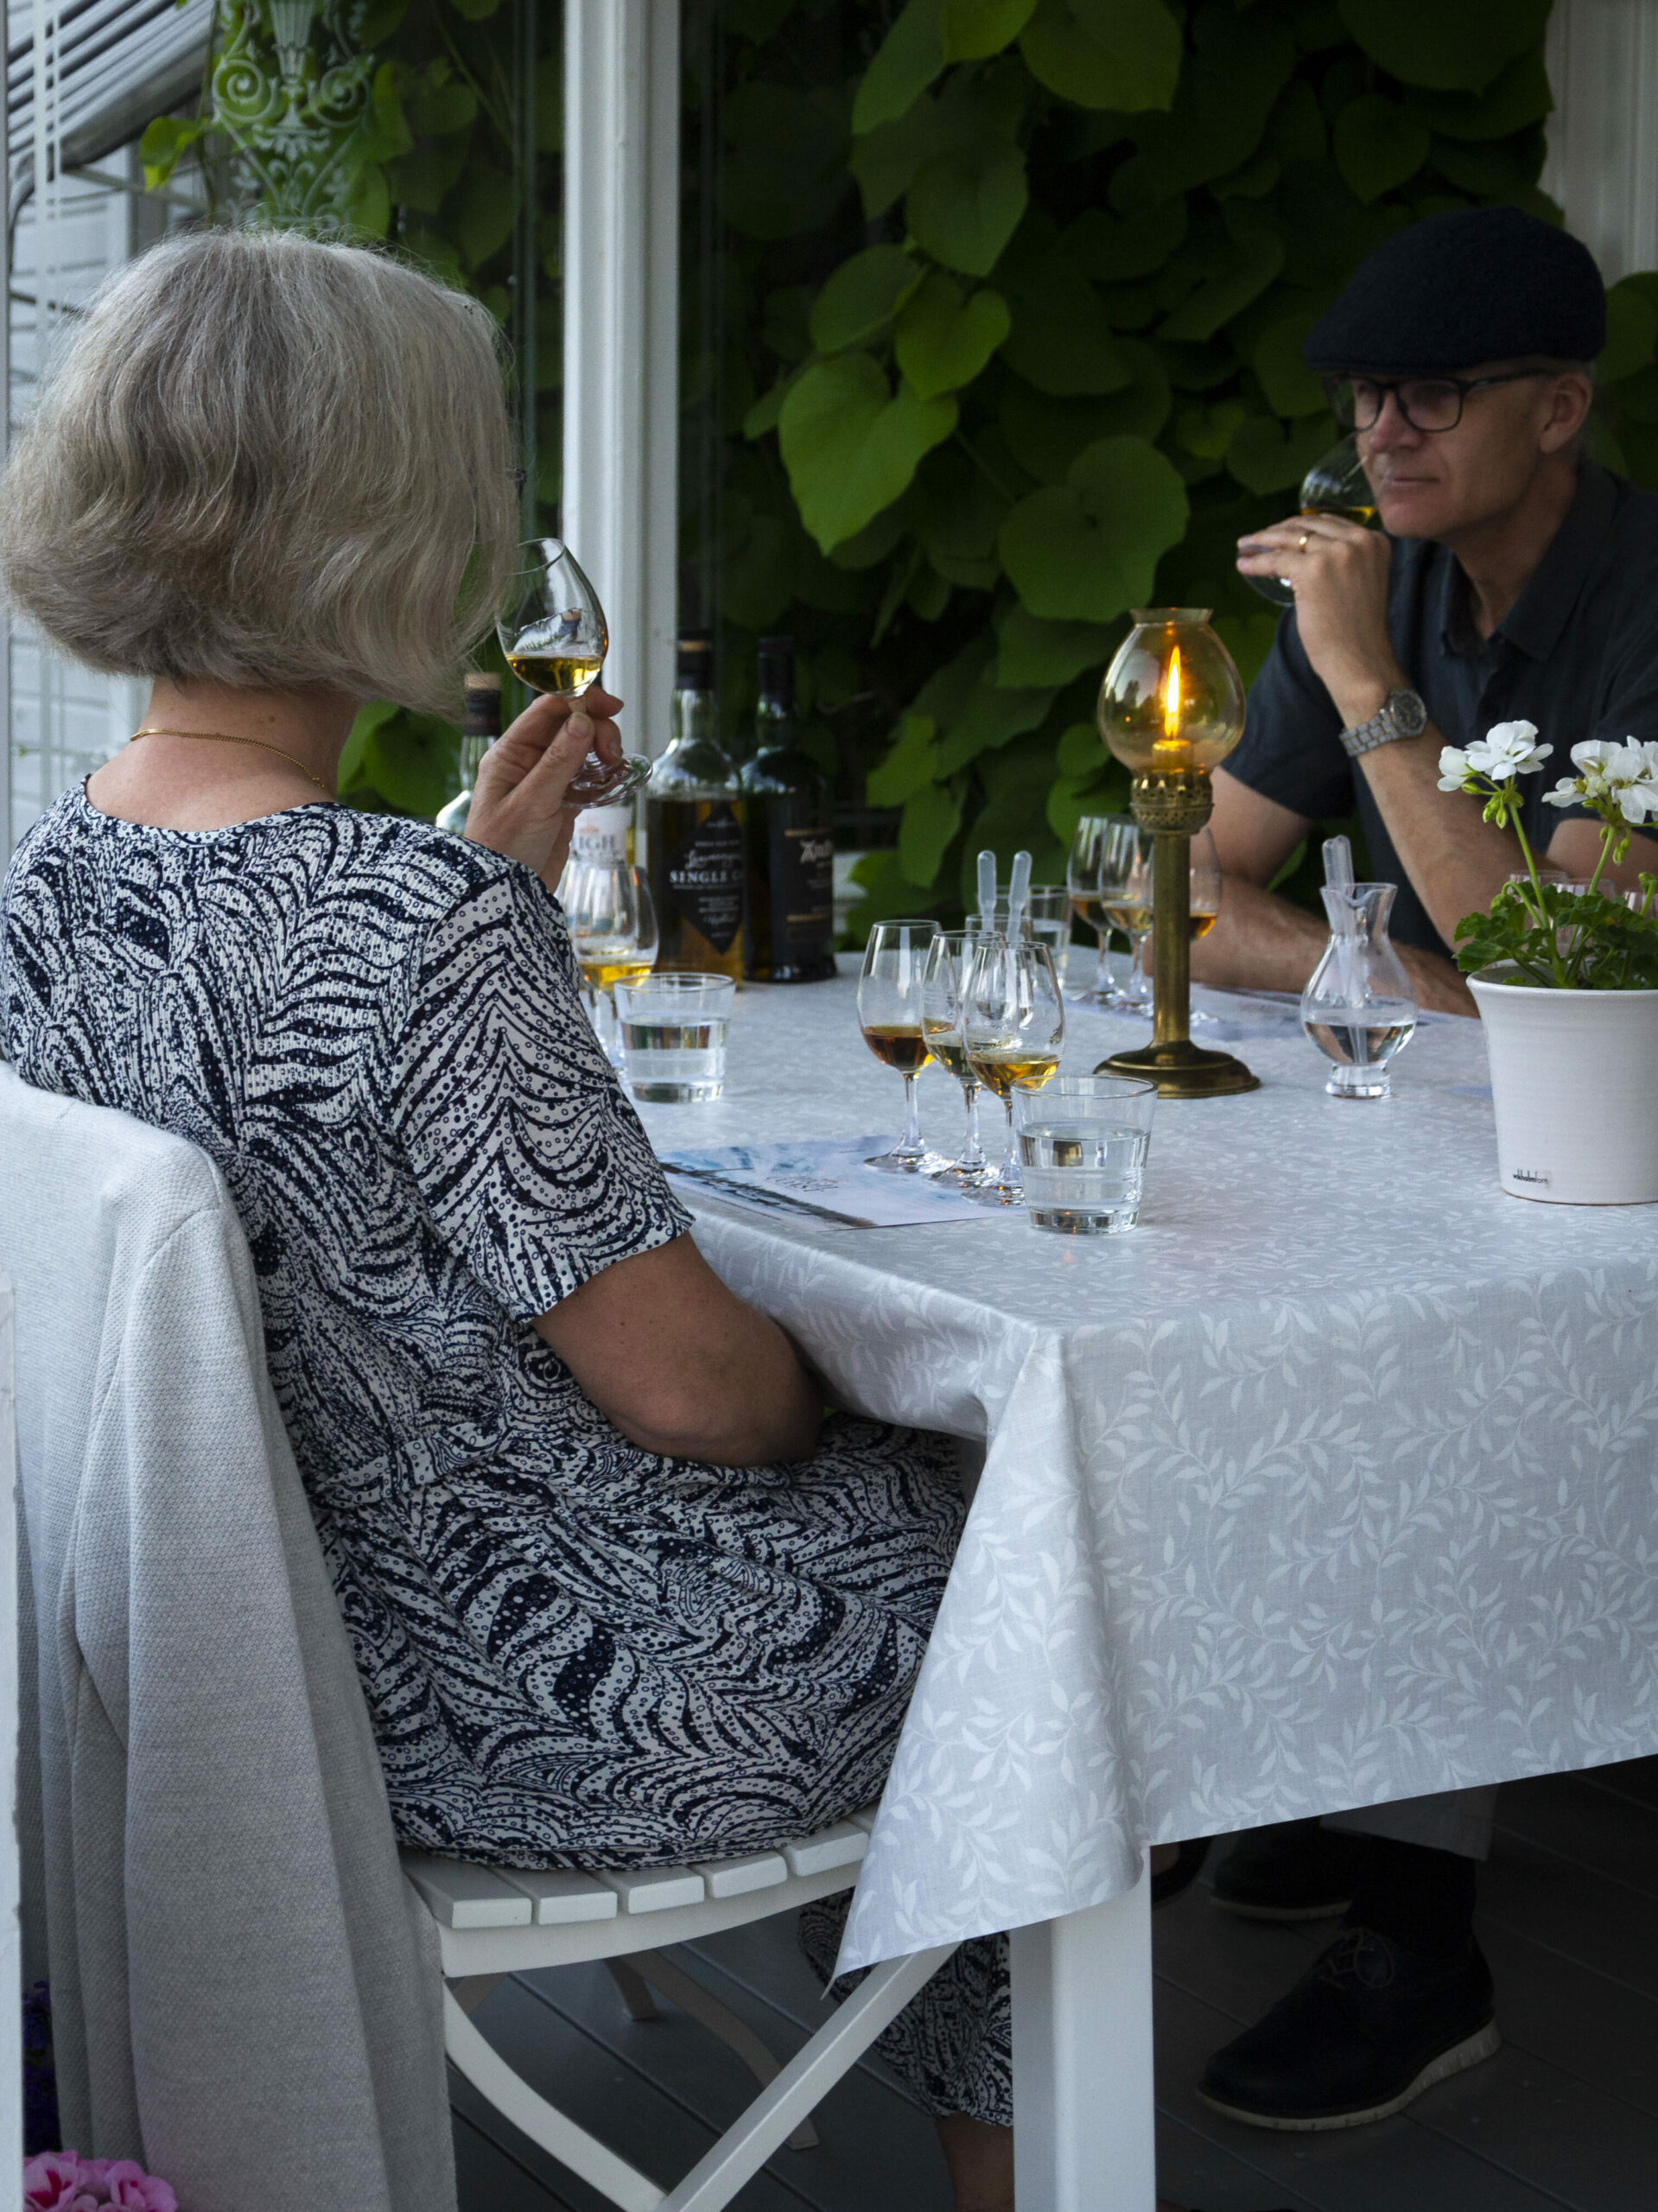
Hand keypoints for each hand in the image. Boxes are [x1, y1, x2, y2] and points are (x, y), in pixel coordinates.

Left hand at [465, 684, 624, 889]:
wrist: (504, 895)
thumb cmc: (502, 849)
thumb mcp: (533, 802)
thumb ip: (559, 760)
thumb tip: (583, 720)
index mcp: (510, 754)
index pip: (548, 710)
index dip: (581, 701)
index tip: (611, 707)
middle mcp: (528, 763)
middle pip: (570, 727)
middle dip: (597, 731)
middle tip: (614, 753)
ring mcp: (546, 783)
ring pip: (582, 751)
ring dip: (603, 753)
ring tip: (615, 769)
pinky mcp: (561, 804)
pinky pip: (587, 778)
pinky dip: (603, 777)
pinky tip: (613, 783)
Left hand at [1237, 514, 1401, 725]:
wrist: (1361, 659)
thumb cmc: (1357, 630)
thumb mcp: (1359, 580)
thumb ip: (1343, 559)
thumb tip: (1305, 550)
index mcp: (1373, 540)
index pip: (1328, 522)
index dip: (1300, 525)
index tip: (1280, 531)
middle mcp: (1358, 540)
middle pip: (1307, 526)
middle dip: (1277, 530)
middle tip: (1255, 538)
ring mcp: (1336, 552)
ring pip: (1289, 539)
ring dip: (1261, 541)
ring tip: (1244, 546)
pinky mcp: (1313, 569)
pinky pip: (1276, 560)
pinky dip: (1256, 562)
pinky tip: (1244, 565)